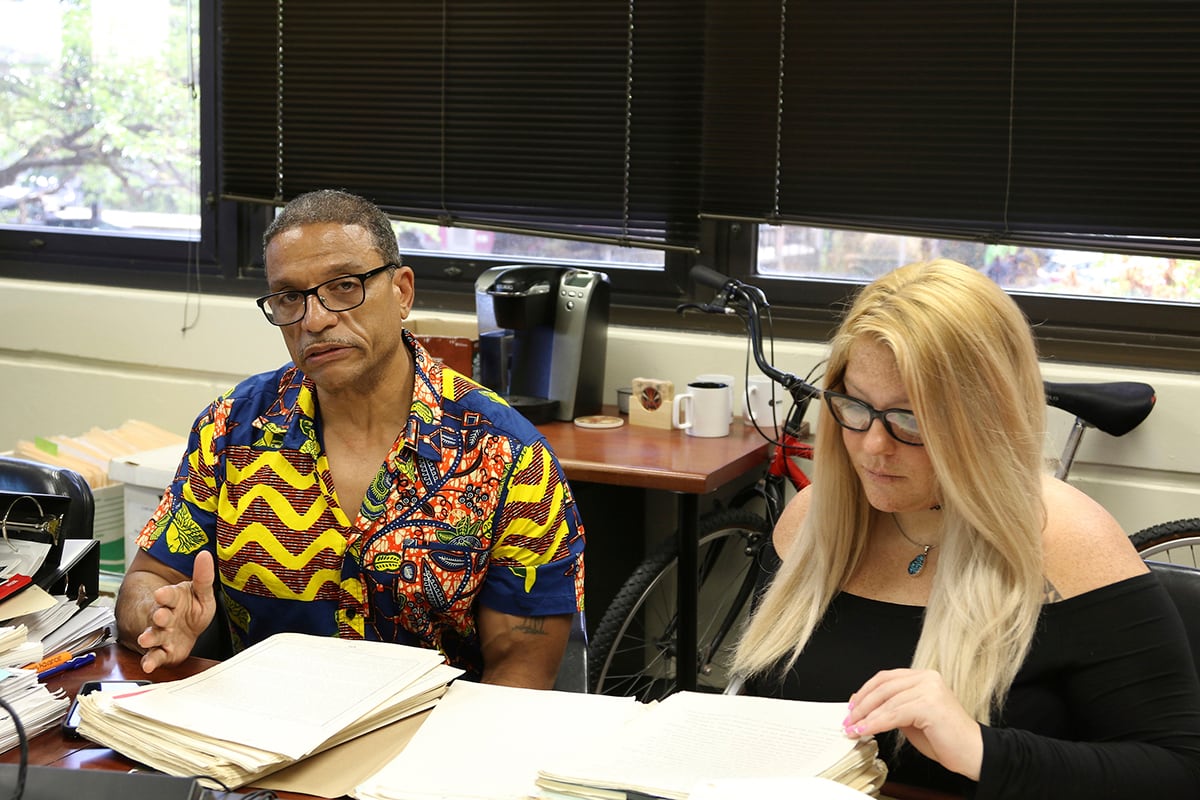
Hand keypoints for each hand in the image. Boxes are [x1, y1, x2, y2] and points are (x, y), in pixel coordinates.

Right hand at [136, 550, 217, 672]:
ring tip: (145, 640)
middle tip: (159, 616)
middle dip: (159, 616)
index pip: (169, 595)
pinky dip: (150, 660)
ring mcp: (163, 634)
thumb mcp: (202, 592)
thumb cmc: (192, 608)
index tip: (161, 594)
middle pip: (160, 615)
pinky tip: (148, 664)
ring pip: (154, 635)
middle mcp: (165, 616)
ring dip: (149, 637)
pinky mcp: (164, 651)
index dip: (166, 595)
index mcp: (173, 600)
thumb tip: (205, 555)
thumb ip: (203, 577)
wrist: (188, 627)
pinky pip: (155, 656)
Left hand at [843, 668, 983, 780]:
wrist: (973, 753)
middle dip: (861, 704)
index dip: (865, 691)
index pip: (886, 678)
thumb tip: (863, 705)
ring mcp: (929, 689)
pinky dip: (876, 723)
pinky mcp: (930, 704)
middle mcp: (927, 678)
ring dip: (865, 717)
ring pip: (887, 701)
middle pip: (883, 686)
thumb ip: (892, 708)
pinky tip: (866, 731)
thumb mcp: (911, 718)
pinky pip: (894, 714)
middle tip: (848, 720)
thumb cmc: (944, 738)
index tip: (851, 707)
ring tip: (854, 729)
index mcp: (923, 677)